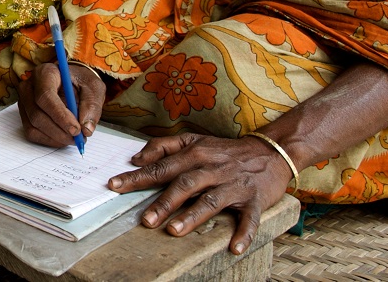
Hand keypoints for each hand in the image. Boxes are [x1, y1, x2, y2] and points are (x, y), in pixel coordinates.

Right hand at [18, 62, 104, 147]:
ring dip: (56, 137)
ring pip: (33, 126)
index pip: (45, 96)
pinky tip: (63, 137)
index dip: (59, 115)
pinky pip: (32, 133)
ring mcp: (24, 102)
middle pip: (37, 114)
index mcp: (45, 73)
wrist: (71, 82)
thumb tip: (86, 129)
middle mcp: (29, 86)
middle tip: (79, 138)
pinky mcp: (25, 115)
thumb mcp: (93, 88)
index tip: (76, 129)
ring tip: (74, 138)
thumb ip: (92, 106)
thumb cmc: (81, 82)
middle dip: (59, 130)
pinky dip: (50, 140)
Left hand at [108, 132, 293, 254]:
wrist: (272, 151)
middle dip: (164, 202)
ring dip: (193, 216)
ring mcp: (234, 185)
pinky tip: (235, 248)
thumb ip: (163, 146)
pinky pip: (250, 218)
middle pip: (184, 184)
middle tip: (146, 220)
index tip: (115, 186)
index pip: (161, 166)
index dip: (137, 177)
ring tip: (174, 230)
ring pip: (211, 200)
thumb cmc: (226, 150)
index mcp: (195, 154)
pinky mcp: (255, 200)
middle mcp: (213, 168)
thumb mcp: (195, 140)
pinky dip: (244, 233)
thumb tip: (136, 157)